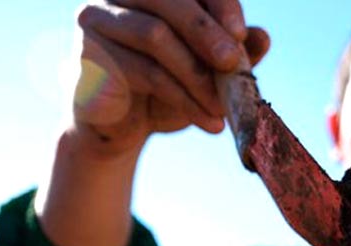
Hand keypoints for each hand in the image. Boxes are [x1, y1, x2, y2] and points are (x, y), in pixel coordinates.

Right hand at [70, 0, 269, 157]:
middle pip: (167, 0)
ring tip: (223, 106)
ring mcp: (96, 20)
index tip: (241, 34)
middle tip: (234, 65)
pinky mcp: (88, 56)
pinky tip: (208, 121)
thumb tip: (263, 38)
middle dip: (207, 33)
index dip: (219, 3)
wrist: (120, 128)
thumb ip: (231, 53)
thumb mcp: (205, 71)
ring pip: (155, 36)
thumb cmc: (165, 89)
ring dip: (197, 75)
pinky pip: (143, 72)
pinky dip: (183, 98)